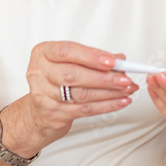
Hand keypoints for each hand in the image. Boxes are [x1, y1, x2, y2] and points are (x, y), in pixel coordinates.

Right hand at [4, 41, 138, 152]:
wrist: (37, 111)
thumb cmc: (56, 79)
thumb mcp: (70, 62)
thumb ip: (92, 58)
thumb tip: (120, 59)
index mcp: (43, 53)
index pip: (66, 51)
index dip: (91, 56)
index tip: (112, 60)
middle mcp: (39, 73)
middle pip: (73, 75)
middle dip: (104, 77)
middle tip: (125, 78)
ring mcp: (43, 95)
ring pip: (81, 94)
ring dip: (109, 92)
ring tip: (127, 89)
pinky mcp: (53, 114)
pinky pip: (84, 110)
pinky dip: (106, 106)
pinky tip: (120, 101)